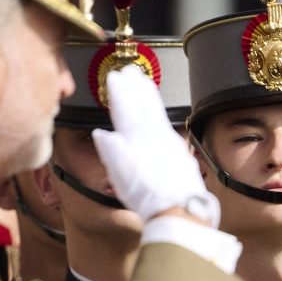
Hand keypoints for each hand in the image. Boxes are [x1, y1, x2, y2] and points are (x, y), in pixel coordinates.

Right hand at [92, 67, 219, 228]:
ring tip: (145, 85)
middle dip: (136, 86)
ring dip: (150, 96)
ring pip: (157, 112)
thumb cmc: (147, 195)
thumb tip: (102, 133)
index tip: (114, 76)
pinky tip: (160, 117)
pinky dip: (160, 114)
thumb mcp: (118, 171)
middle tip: (132, 71)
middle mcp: (156, 133)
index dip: (119, 91)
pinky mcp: (180, 154)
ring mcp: (170, 142)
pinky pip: (166, 124)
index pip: (125, 105)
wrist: (179, 209)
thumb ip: (110, 148)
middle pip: (144, 103)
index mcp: (137, 134)